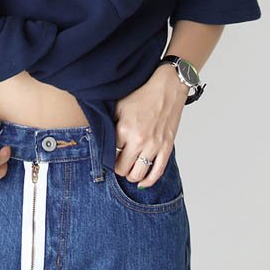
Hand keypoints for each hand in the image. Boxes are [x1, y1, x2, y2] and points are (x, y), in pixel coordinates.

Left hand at [112, 65, 188, 187]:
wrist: (167, 88)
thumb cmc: (143, 94)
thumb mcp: (120, 106)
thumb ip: (110, 123)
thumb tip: (102, 137)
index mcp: (124, 129)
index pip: (110, 153)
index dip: (108, 155)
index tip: (108, 154)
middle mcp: (139, 140)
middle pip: (122, 168)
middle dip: (118, 168)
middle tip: (117, 163)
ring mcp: (154, 146)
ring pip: (138, 174)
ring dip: (131, 175)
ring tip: (129, 170)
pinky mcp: (166, 148)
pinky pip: (157, 172)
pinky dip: (149, 180)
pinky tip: (142, 181)